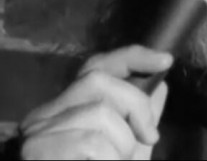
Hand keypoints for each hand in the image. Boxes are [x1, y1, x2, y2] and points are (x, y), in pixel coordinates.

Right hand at [18, 45, 172, 159]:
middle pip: (98, 81)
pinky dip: (111, 159)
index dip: (132, 57)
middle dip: (135, 105)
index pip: (96, 66)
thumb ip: (141, 120)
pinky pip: (91, 142)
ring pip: (98, 114)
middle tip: (149, 137)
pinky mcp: (39, 152)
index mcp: (67, 109)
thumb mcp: (127, 150)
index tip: (166, 61)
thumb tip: (162, 86)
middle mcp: (45, 116)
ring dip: (122, 145)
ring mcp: (38, 134)